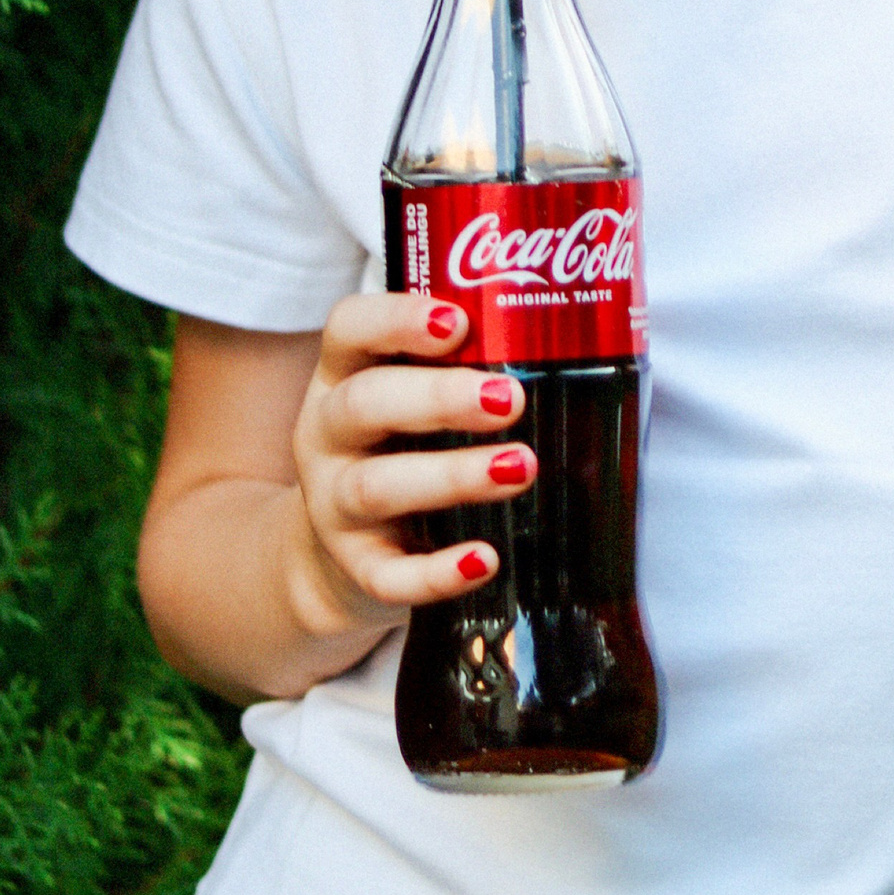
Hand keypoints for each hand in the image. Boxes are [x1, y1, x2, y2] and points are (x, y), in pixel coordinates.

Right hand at [285, 293, 537, 633]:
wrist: (336, 551)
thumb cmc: (398, 445)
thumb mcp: (406, 395)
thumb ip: (459, 366)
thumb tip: (567, 338)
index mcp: (343, 374)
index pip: (349, 328)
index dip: (397, 319)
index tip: (457, 322)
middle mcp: (327, 433)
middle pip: (365, 404)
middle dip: (439, 398)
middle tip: (509, 400)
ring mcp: (332, 504)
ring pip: (377, 487)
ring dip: (452, 476)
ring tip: (520, 469)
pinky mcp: (355, 566)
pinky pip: (387, 575)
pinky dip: (436, 573)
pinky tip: (483, 560)